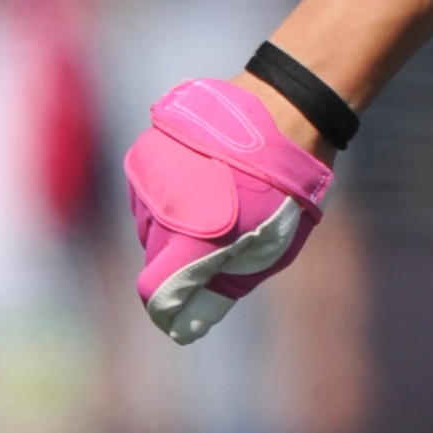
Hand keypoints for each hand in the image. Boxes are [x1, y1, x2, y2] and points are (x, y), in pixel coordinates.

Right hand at [125, 78, 333, 343]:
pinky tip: (201, 181)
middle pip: (153, 257)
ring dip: (172, 226)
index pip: (154, 292)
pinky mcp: (145, 151)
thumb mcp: (269, 250)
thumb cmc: (286, 187)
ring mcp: (149, 176)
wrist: (286, 109)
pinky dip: (166, 196)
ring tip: (216, 204)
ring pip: (147, 224)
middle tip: (221, 240)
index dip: (169, 307)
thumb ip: (224, 288)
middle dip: (178, 261)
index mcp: (191, 236)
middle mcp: (159, 208)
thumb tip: (186, 323)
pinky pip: (146, 192)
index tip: (185, 308)